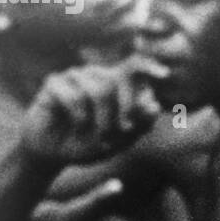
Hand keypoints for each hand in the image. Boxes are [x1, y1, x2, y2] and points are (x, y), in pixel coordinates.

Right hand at [20, 57, 166, 165]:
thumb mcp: (119, 141)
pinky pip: (74, 97)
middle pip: (118, 82)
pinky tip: (77, 127)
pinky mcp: (54, 82)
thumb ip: (138, 125)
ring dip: (103, 121)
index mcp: (115, 85)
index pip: (134, 67)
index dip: (148, 67)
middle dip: (124, 113)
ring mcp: (74, 76)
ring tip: (99, 137)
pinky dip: (80, 119)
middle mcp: (96, 75)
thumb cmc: (89, 144)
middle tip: (120, 135)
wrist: (56, 153)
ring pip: (99, 90)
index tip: (165, 75)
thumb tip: (155, 104)